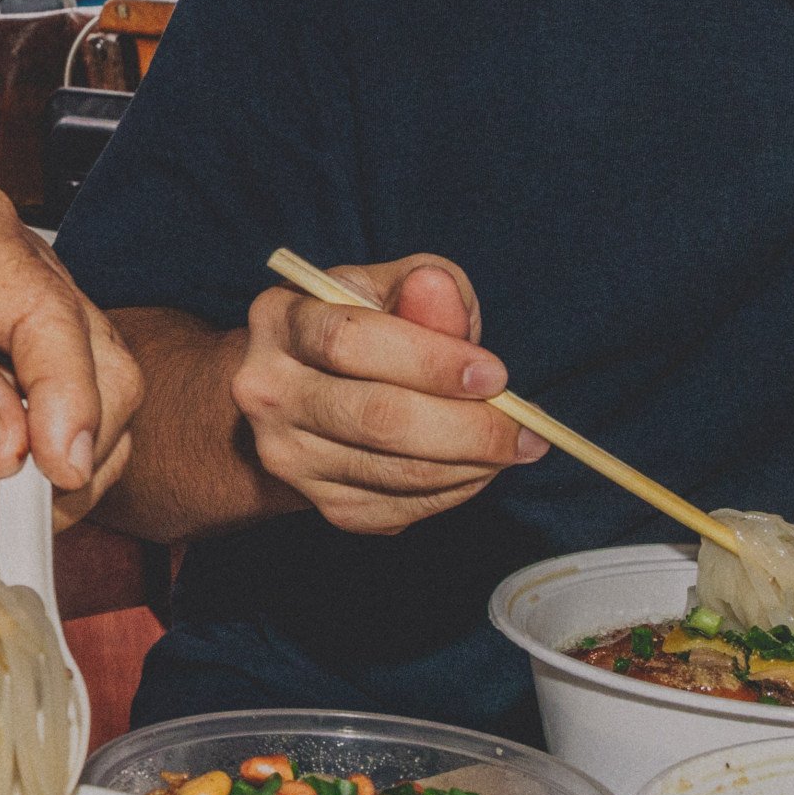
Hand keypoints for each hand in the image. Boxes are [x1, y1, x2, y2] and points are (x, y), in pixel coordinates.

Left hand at [0, 184, 142, 543]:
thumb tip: (5, 438)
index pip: (57, 318)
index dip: (69, 397)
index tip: (54, 468)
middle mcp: (18, 296)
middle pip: (105, 381)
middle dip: (57, 460)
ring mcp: (20, 361)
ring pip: (84, 442)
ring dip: (24, 498)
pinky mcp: (8, 419)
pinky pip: (37, 482)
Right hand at [231, 255, 542, 535]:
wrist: (305, 393)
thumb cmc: (361, 328)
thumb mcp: (389, 288)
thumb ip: (423, 287)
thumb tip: (437, 289)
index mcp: (280, 320)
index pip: (348, 341)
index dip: (429, 361)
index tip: (494, 375)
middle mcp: (268, 392)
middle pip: (374, 419)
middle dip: (465, 427)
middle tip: (525, 429)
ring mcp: (289, 455)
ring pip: (394, 473)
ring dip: (471, 464)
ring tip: (514, 446)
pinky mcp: (320, 503)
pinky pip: (399, 507)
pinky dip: (454, 490)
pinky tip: (478, 466)